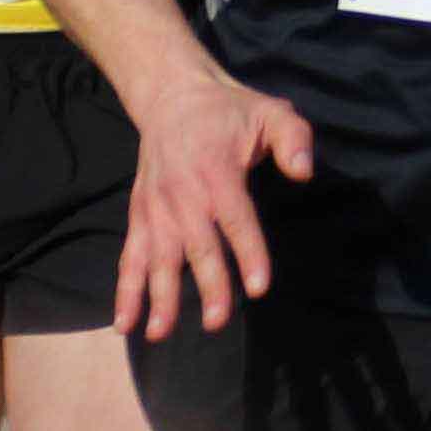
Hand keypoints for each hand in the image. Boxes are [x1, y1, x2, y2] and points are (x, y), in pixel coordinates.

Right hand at [117, 69, 314, 339]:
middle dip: (208, 287)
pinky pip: (130, 257)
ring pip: (159, 259)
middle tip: (218, 322)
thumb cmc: (230, 111)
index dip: (248, 254)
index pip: (237, 221)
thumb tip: (305, 172)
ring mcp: (157, 209)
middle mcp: (184, 196)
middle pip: (198, 248)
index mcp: (219, 174)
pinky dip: (125, 290)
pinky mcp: (139, 215)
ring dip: (159, 297)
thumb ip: (294, 139)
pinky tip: (125, 322)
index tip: (258, 288)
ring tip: (162, 332)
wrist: (172, 98)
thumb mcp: (273, 112)